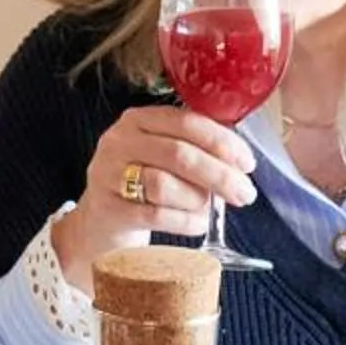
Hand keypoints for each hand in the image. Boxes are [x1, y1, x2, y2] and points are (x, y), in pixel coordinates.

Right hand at [51, 105, 258, 284]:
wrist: (98, 224)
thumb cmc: (139, 186)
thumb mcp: (160, 157)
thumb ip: (194, 150)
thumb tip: (239, 163)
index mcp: (138, 120)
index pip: (187, 123)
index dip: (223, 143)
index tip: (247, 164)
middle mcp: (119, 142)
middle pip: (179, 154)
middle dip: (219, 175)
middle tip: (244, 194)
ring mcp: (108, 176)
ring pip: (164, 185)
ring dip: (197, 200)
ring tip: (209, 210)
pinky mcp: (108, 210)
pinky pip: (155, 216)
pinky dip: (184, 222)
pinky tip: (196, 225)